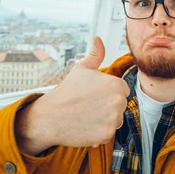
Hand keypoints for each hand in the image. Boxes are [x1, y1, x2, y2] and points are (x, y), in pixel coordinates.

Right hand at [15, 36, 129, 154]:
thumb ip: (95, 54)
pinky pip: (109, 133)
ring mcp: (114, 119)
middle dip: (108, 107)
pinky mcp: (108, 134)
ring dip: (105, 120)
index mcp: (116, 84)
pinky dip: (99, 132)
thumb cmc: (66, 92)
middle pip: (121, 106)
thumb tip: (98, 39)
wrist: (51, 116)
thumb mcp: (82, 69)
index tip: (95, 95)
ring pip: (116, 120)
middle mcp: (118, 101)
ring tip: (87, 115)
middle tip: (89, 106)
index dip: (108, 93)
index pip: (123, 90)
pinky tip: (86, 126)